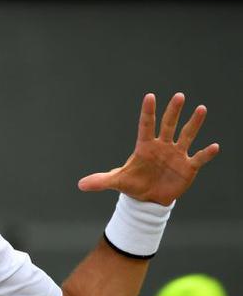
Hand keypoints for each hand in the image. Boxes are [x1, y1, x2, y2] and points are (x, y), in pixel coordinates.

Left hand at [78, 92, 218, 204]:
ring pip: (186, 135)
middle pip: (168, 125)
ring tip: (201, 109)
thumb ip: (100, 181)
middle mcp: (162, 146)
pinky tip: (215, 146)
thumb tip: (80, 185)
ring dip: (194, 124)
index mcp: (144, 146)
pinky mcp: (188, 167)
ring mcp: (176, 155)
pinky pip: (199, 158)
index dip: (148, 112)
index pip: (146, 125)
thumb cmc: (133, 184)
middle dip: (173, 111)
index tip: (150, 96)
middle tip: (179, 96)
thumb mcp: (117, 182)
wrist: (149, 199)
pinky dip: (206, 153)